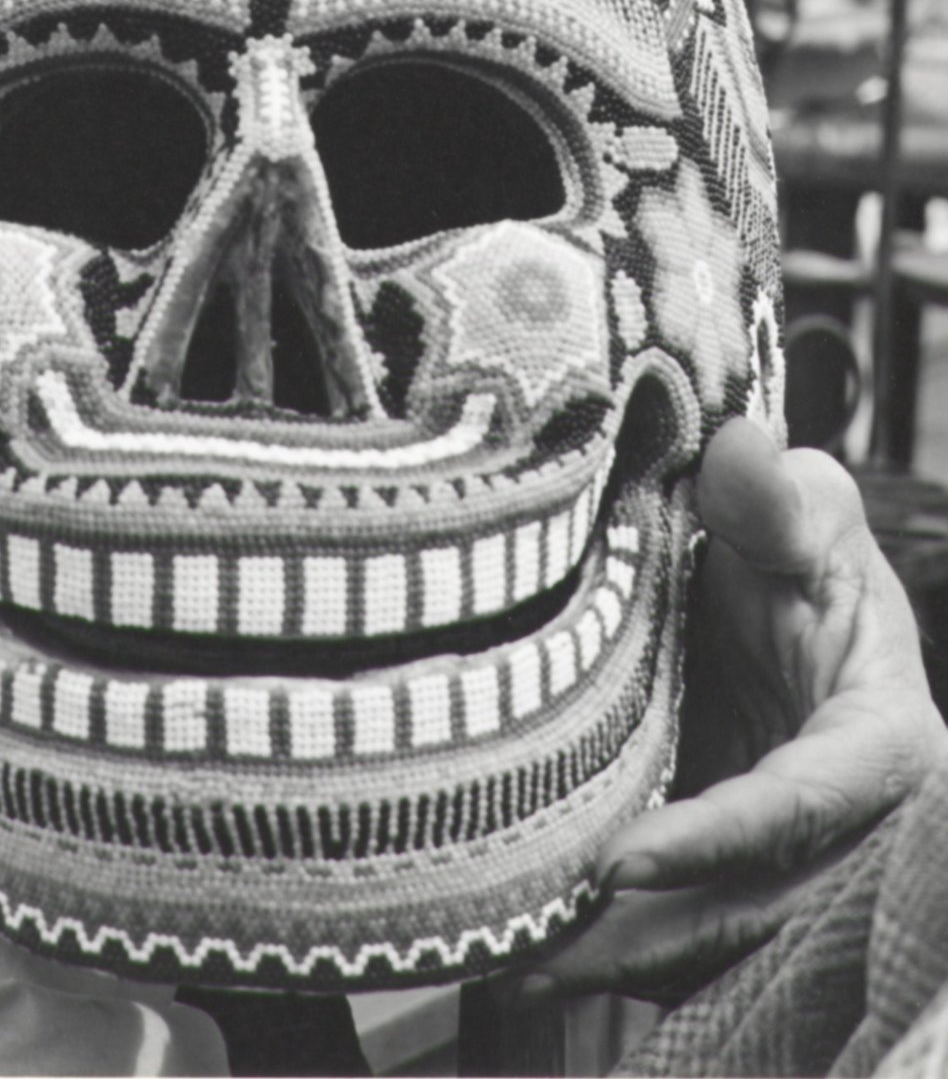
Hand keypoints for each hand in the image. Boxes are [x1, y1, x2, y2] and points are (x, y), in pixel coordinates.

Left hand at [527, 417, 947, 1002]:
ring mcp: (802, 866)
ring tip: (522, 965)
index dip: (716, 839)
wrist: (774, 600)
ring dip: (630, 962)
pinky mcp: (747, 880)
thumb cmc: (792, 557)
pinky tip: (534, 958)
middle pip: (764, 910)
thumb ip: (774, 498)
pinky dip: (624, 953)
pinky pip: (691, 934)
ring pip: (726, 941)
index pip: (802, 807)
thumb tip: (745, 442)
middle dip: (661, 939)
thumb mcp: (796, 519)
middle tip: (548, 951)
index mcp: (886, 745)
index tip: (622, 862)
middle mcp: (859, 832)